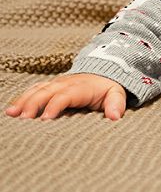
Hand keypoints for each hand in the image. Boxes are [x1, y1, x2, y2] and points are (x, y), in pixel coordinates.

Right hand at [5, 73, 126, 121]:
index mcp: (82, 87)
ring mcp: (56, 84)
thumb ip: (116, 104)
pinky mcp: (50, 87)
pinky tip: (11, 110)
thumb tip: (115, 117)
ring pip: (37, 90)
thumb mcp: (117, 93)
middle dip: (34, 104)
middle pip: (47, 91)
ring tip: (11, 114)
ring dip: (24, 101)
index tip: (45, 119)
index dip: (56, 105)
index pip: (67, 95)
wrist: (103, 72)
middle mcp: (66, 83)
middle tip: (23, 119)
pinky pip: (34, 90)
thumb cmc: (108, 88)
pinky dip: (22, 98)